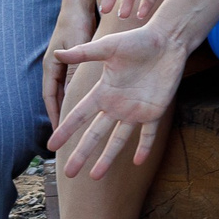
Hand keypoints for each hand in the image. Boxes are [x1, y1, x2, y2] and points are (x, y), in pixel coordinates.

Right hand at [43, 0, 98, 125]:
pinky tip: (99, 111)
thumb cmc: (77, 23)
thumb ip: (73, 61)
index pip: (51, 96)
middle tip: (68, 140)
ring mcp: (71, 69)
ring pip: (73, 96)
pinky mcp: (83, 67)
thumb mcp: (76, 43)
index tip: (57, 133)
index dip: (54, 114)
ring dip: (76, 111)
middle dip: (63, 119)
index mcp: (53, 67)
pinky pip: (84, 87)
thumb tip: (66, 87)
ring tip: (84, 132)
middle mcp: (61, 71)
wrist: (83, 6)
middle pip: (60, 100)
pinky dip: (88, 100)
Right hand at [45, 21, 186, 178]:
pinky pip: (149, 134)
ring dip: (107, 158)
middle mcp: (116, 105)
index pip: (79, 115)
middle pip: (95, 134)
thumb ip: (85, 54)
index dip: (66, 130)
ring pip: (118, 140)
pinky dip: (144, 147)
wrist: (167, 41)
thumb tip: (58, 53)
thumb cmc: (138, 41)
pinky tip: (138, 161)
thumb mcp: (109, 47)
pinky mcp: (155, 111)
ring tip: (95, 177)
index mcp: (103, 92)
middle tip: (68, 173)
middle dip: (82, 153)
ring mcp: (135, 110)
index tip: (51, 146)